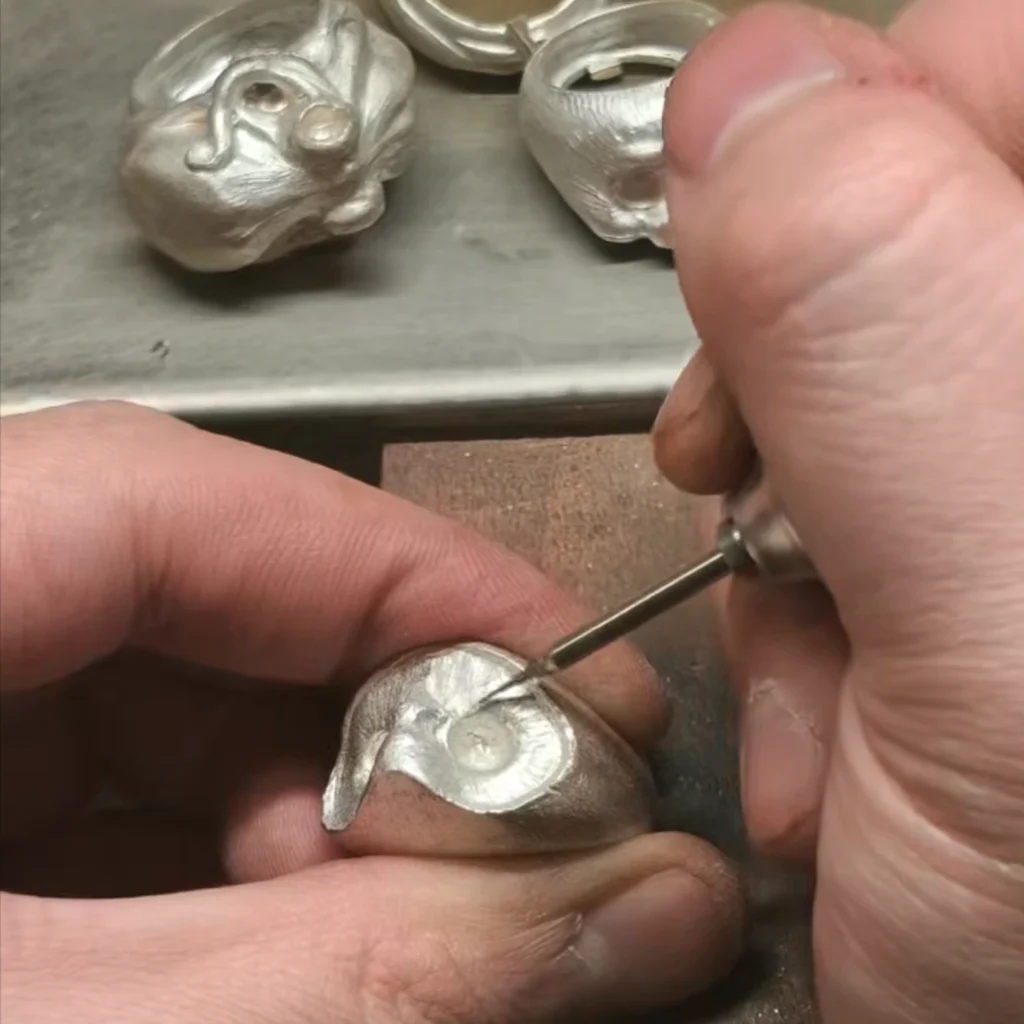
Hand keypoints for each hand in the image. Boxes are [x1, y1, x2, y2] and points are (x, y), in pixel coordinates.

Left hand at [0, 402, 740, 1022]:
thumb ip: (370, 967)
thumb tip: (648, 906)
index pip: (188, 488)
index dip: (411, 576)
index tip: (572, 673)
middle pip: (194, 594)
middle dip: (370, 730)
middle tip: (492, 853)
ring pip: (159, 698)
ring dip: (297, 819)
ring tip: (378, 928)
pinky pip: (91, 783)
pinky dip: (206, 867)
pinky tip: (259, 952)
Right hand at [653, 1, 1023, 1020]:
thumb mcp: (1005, 605)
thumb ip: (879, 311)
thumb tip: (741, 91)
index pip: (977, 59)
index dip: (841, 151)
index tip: (760, 295)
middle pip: (886, 226)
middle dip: (778, 368)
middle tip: (754, 477)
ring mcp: (1007, 478)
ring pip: (828, 387)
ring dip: (773, 522)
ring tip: (818, 659)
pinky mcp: (959, 573)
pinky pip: (825, 512)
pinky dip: (792, 609)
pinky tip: (835, 713)